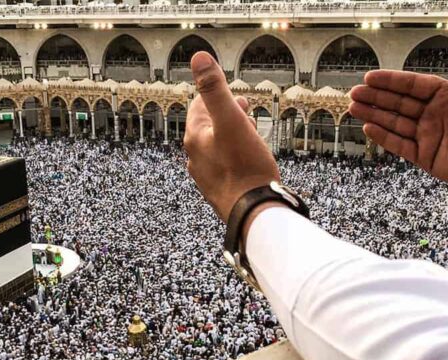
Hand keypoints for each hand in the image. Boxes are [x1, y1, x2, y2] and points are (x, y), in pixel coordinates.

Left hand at [184, 52, 279, 221]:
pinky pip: (224, 166)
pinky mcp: (219, 190)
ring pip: (216, 147)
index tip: (235, 96)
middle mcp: (195, 157)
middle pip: (208, 126)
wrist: (253, 212)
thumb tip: (199, 59)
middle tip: (245, 110)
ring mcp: (206, 176)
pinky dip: (235, 156)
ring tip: (250, 133)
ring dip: (232, 136)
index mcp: (195, 138)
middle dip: (226, 115)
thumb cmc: (245, 168)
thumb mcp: (232, 120)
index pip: (199, 106)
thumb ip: (214, 89)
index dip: (217, 96)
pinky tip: (249, 161)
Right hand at [349, 26, 447, 207]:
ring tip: (354, 107)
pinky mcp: (425, 156)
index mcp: (446, 97)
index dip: (391, 81)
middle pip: (398, 103)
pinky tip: (368, 127)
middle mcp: (434, 115)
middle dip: (376, 97)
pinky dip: (383, 137)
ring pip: (394, 122)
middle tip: (355, 92)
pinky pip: (399, 144)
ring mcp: (427, 136)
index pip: (413, 85)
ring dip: (374, 114)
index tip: (371, 76)